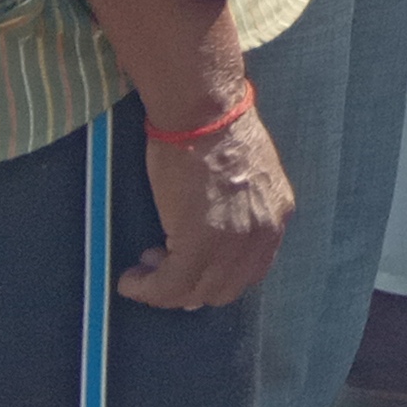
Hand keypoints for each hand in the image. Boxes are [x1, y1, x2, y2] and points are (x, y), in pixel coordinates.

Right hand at [119, 105, 291, 308]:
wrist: (203, 113)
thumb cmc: (216, 130)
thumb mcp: (246, 175)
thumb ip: (239, 208)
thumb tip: (210, 237)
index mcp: (276, 217)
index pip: (250, 271)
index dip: (215, 277)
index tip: (187, 266)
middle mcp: (262, 236)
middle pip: (225, 289)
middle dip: (190, 287)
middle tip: (160, 266)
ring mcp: (233, 244)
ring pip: (196, 293)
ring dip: (164, 291)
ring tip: (143, 273)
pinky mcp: (199, 245)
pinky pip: (170, 286)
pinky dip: (146, 290)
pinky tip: (130, 280)